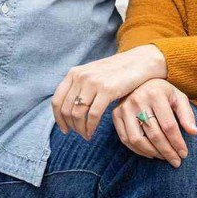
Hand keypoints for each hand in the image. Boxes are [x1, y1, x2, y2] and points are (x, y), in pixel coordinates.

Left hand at [51, 44, 166, 139]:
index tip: (65, 129)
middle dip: (71, 126)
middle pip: (66, 109)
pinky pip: (93, 115)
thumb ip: (80, 87)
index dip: (58, 118)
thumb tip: (69, 109)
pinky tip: (92, 132)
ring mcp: (93, 83)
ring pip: (78, 114)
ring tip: (87, 135)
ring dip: (80, 129)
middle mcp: (80, 76)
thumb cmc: (117, 72)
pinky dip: (90, 127)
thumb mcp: (93, 74)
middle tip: (79, 134)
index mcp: (74, 73)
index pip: (57, 100)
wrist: (139, 62)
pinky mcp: (107, 90)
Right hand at [112, 79, 196, 167]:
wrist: (139, 80)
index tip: (184, 154)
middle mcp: (138, 100)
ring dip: (152, 153)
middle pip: (154, 134)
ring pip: (138, 139)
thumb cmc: (163, 92)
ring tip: (164, 157)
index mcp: (155, 94)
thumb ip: (187, 114)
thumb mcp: (178, 97)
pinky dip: (138, 150)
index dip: (177, 142)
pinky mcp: (116, 114)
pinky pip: (126, 139)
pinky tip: (151, 153)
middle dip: (167, 152)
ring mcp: (124, 108)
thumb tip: (194, 133)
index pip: (168, 125)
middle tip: (176, 161)